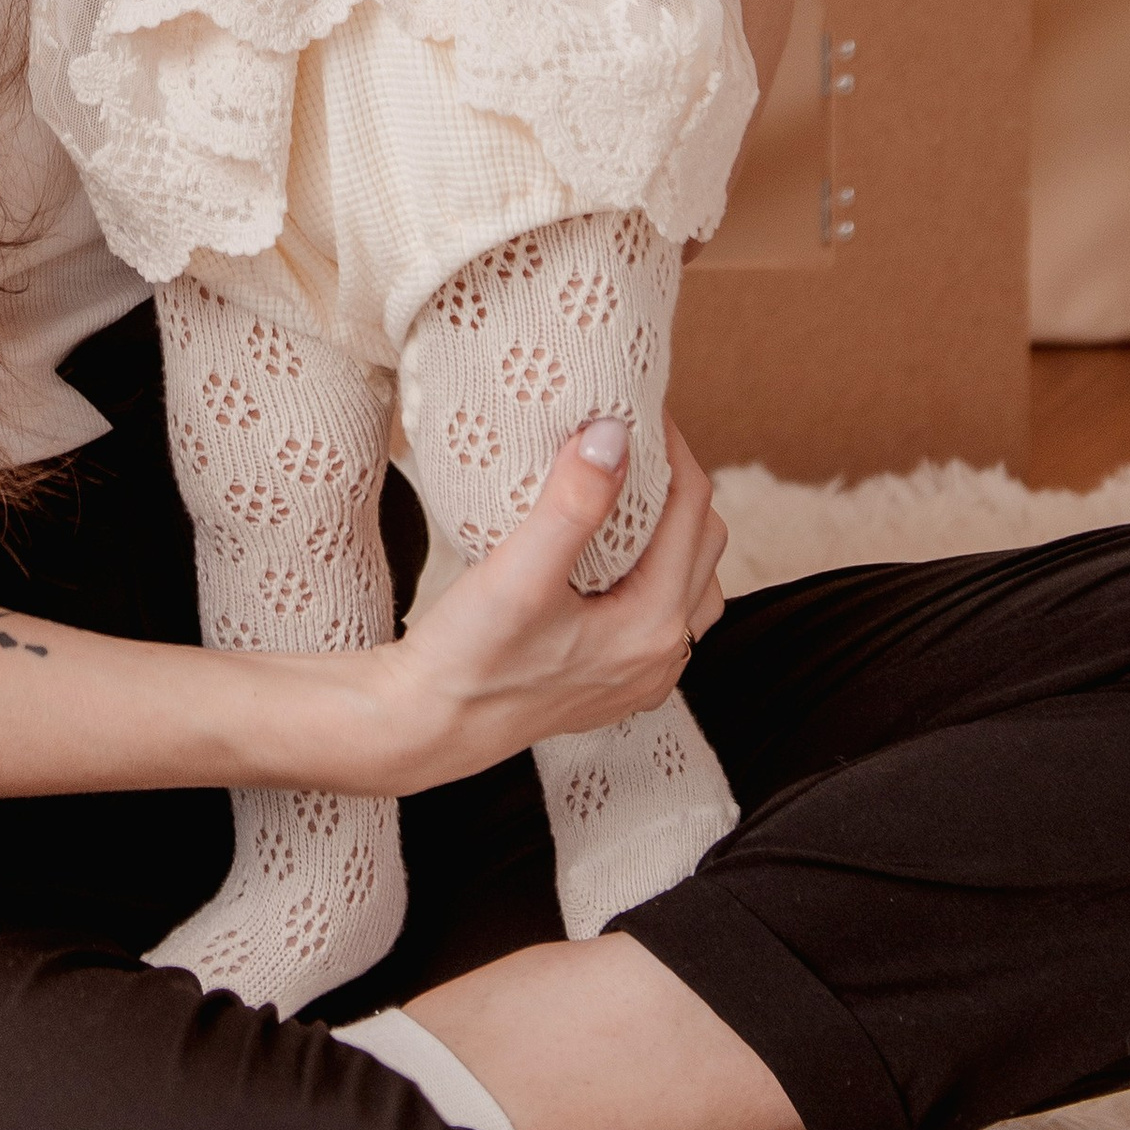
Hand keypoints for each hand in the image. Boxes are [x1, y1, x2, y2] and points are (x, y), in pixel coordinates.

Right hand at [372, 411, 727, 796]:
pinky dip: (655, 566)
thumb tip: (616, 434)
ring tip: (627, 488)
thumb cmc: (467, 657)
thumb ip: (574, 503)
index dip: (673, 446)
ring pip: (692, 578)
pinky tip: (609, 550)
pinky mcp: (615, 679)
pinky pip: (664, 609)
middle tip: (633, 438)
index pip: (693, 508)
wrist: (425, 726)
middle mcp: (663, 654)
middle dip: (678, 483)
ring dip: (673, 528)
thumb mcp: (518, 573)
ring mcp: (643, 673)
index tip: (640, 403)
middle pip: (704, 541)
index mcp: (653, 625)